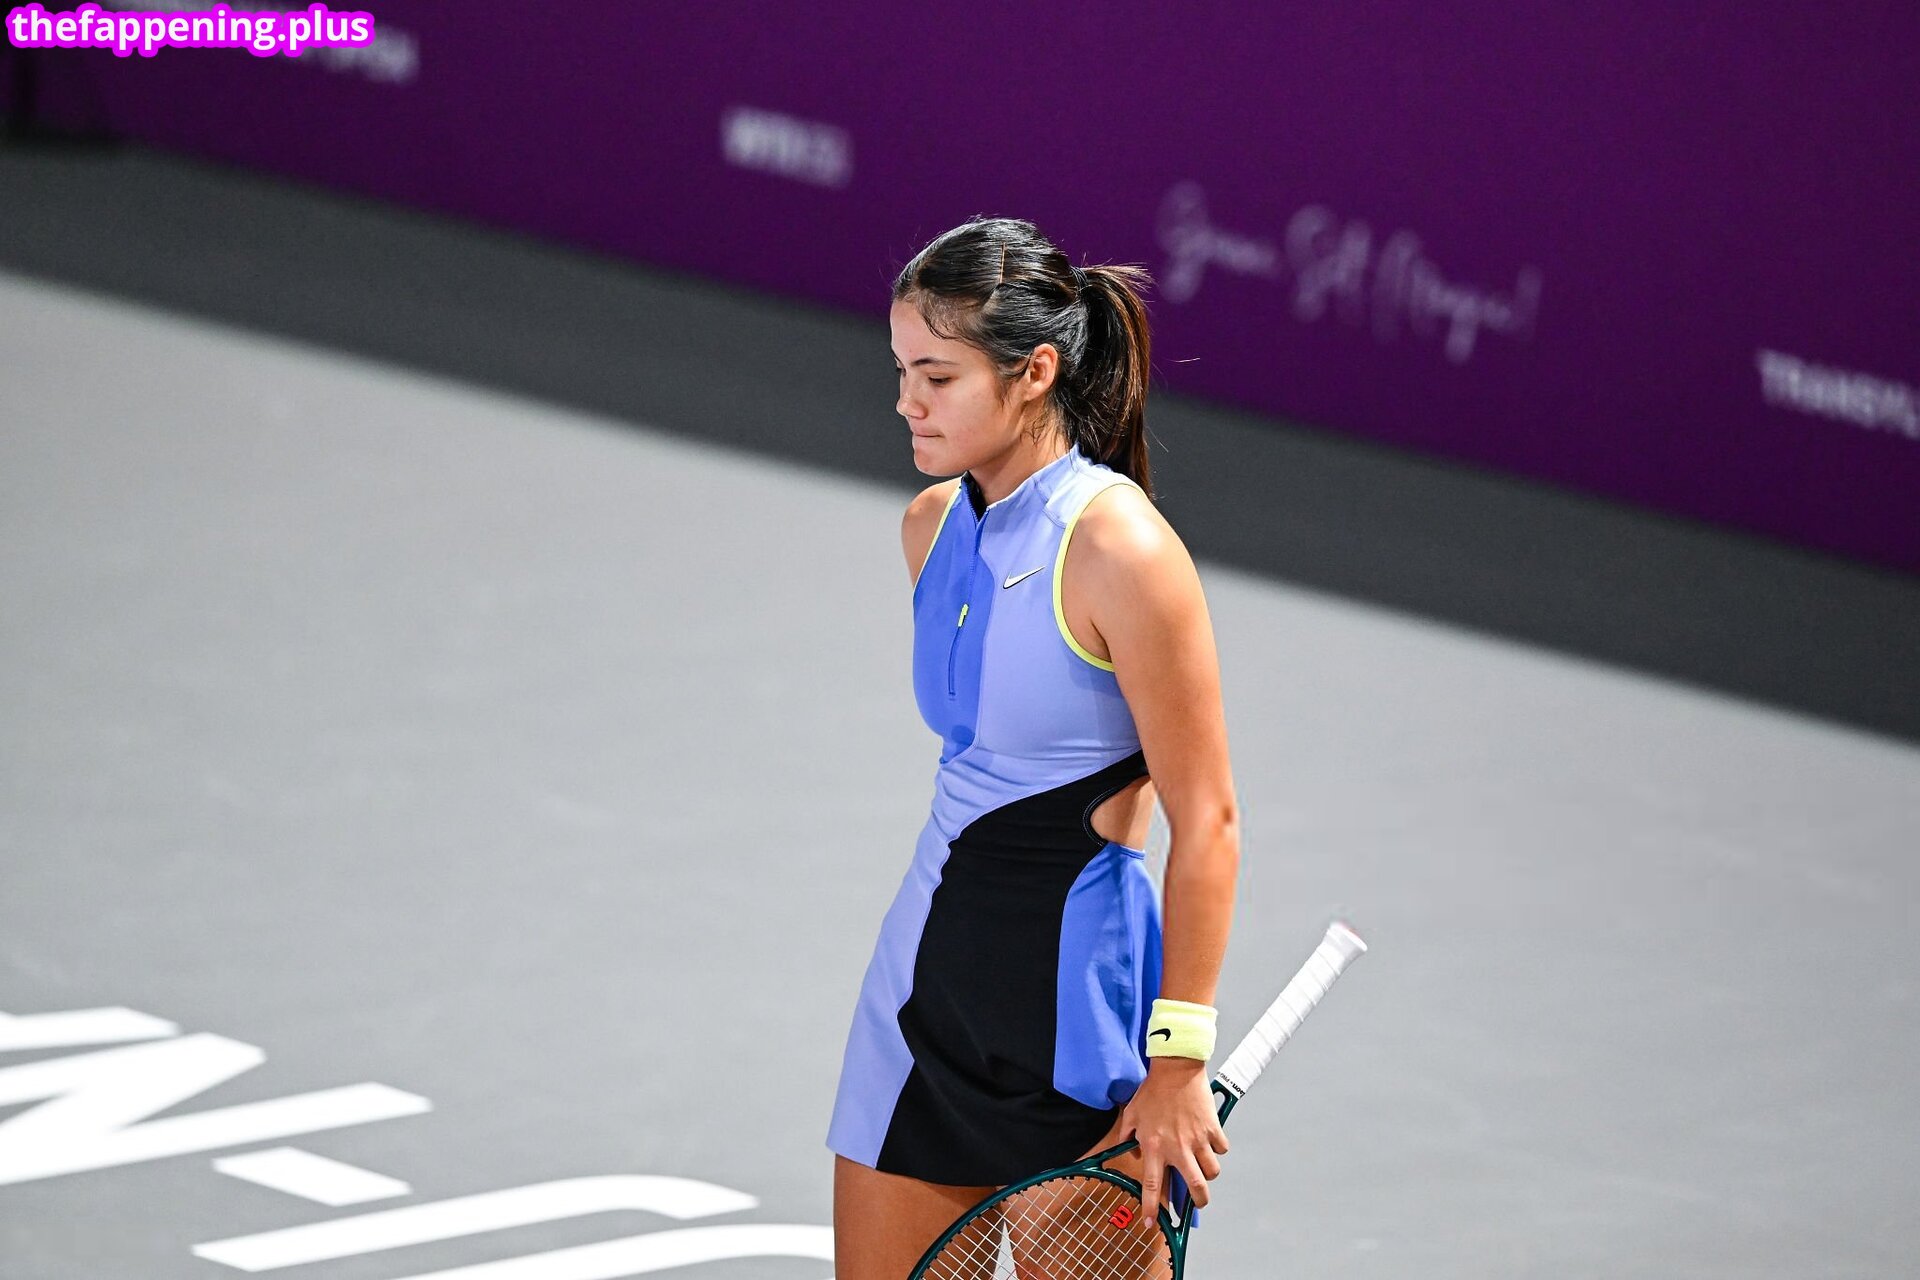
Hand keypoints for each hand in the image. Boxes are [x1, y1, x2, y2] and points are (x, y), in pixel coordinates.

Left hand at [1118, 1057, 1228, 1222]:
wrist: (1175, 1068)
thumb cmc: (1153, 1090)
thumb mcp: (1132, 1114)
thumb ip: (1129, 1137)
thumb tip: (1134, 1152)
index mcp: (1155, 1147)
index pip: (1153, 1186)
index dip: (1152, 1209)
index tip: (1151, 1223)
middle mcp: (1178, 1148)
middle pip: (1195, 1189)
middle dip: (1198, 1203)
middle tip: (1197, 1203)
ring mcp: (1198, 1139)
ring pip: (1211, 1172)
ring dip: (1208, 1173)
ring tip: (1202, 1166)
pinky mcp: (1213, 1129)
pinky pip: (1221, 1149)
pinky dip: (1217, 1149)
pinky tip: (1210, 1140)